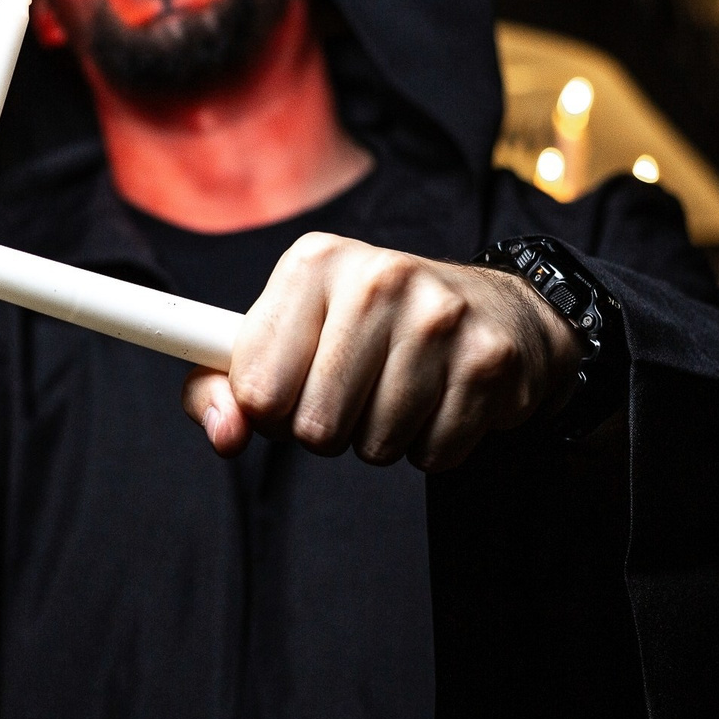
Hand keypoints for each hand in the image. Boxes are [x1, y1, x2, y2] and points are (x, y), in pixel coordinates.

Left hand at [183, 233, 583, 471]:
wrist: (493, 310)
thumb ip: (225, 387)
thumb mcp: (287, 338)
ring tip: (400, 390)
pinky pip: (433, 455)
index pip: (257, 390)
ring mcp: (439, 317)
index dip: (271, 410)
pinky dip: (432, 445)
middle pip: (315, 427)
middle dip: (328, 430)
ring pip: (376, 446)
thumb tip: (225, 434)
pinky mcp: (488, 359)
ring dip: (382, 439)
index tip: (295, 387)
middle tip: (353, 394)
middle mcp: (377, 278)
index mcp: (313, 263)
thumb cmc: (366, 331)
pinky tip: (441, 398)